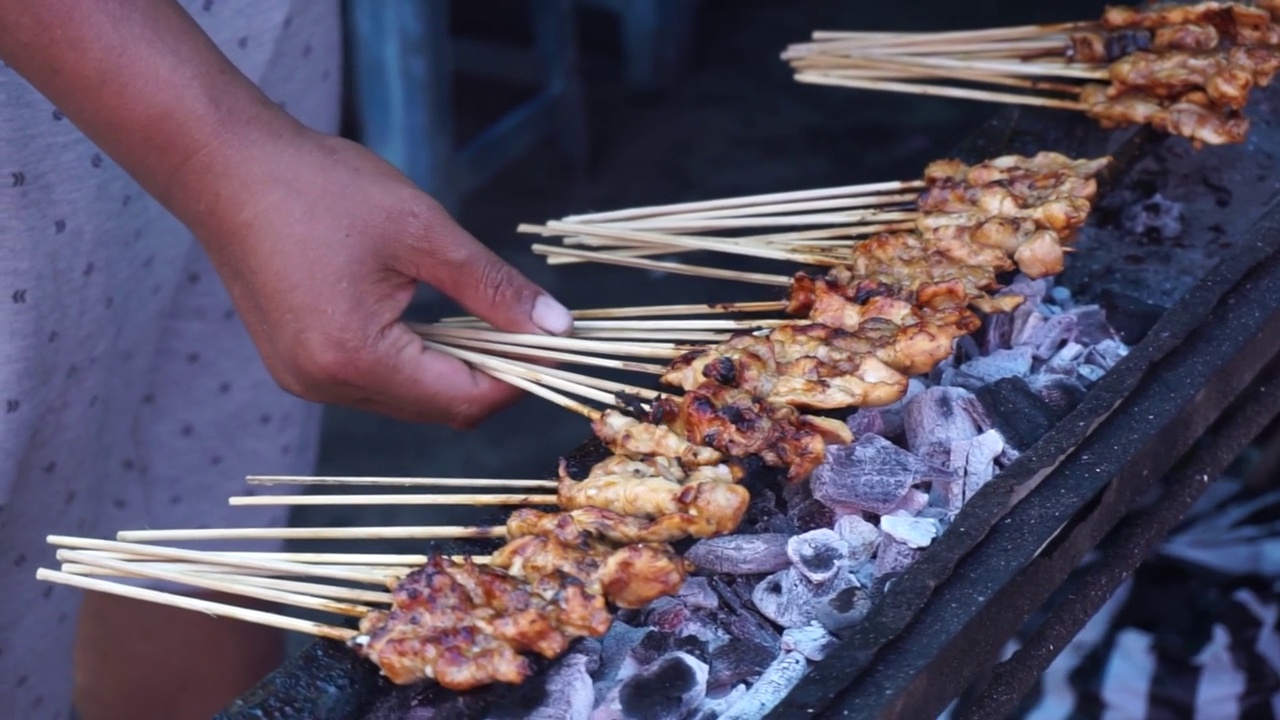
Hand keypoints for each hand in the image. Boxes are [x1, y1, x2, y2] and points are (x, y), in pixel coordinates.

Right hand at [175, 125, 572, 427]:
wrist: (222, 165)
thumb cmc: (319, 188)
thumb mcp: (422, 230)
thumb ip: (493, 286)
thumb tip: (555, 326)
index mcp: (355, 356)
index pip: (464, 399)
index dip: (521, 378)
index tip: (560, 347)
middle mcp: (326, 384)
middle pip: (438, 408)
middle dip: (493, 375)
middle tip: (533, 332)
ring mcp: (305, 379)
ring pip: (408, 398)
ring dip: (455, 369)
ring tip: (488, 320)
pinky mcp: (296, 363)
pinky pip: (376, 381)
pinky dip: (416, 360)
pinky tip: (436, 321)